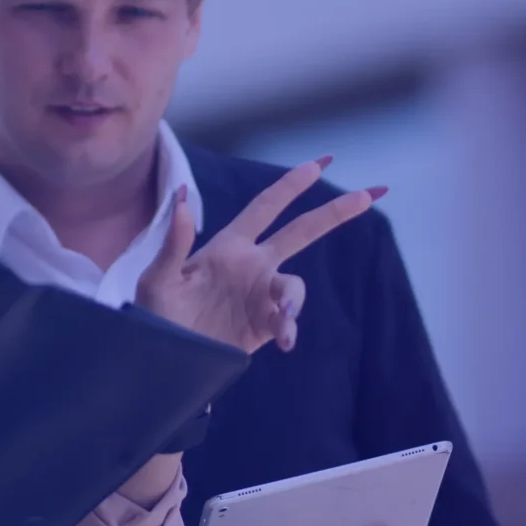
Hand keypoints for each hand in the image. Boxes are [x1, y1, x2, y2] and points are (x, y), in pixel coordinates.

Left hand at [136, 159, 383, 354]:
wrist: (161, 362)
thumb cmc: (154, 315)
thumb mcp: (158, 278)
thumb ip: (175, 241)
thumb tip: (183, 196)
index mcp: (228, 246)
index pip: (266, 207)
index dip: (292, 184)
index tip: (322, 163)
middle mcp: (252, 265)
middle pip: (301, 232)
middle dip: (334, 213)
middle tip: (370, 194)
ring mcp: (261, 296)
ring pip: (295, 287)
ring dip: (295, 302)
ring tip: (286, 320)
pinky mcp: (264, 326)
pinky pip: (288, 322)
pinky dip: (290, 329)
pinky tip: (285, 341)